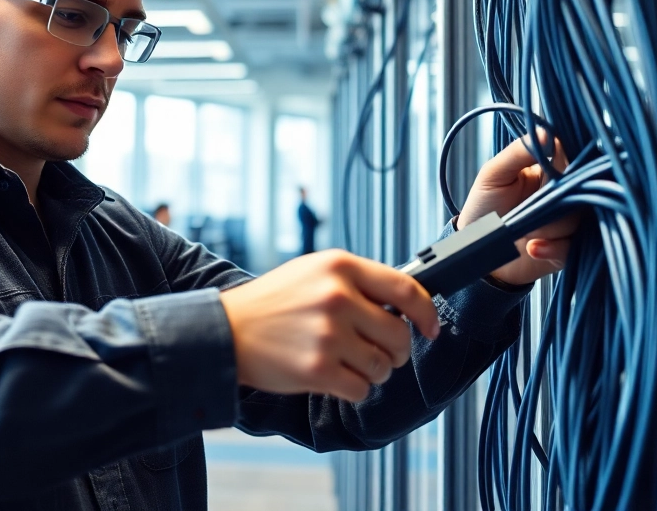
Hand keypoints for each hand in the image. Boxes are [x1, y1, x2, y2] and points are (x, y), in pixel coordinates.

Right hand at [218, 251, 440, 401]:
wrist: (226, 330)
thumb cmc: (272, 303)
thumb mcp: (314, 272)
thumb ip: (357, 282)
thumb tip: (406, 306)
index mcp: (340, 266)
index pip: (406, 289)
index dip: (426, 313)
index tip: (430, 328)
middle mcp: (337, 297)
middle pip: (399, 335)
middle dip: (394, 350)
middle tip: (376, 350)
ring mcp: (328, 334)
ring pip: (383, 366)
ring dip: (372, 371)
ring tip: (346, 361)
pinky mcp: (318, 369)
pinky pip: (363, 389)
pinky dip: (354, 389)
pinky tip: (333, 377)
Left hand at [457, 134, 577, 285]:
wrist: (476, 249)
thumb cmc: (484, 205)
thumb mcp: (494, 174)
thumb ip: (518, 152)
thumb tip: (547, 132)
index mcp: (550, 171)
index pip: (572, 158)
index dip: (568, 163)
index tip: (553, 172)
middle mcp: (564, 194)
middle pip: (579, 190)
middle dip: (552, 202)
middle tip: (528, 207)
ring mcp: (567, 222)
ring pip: (574, 219)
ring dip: (545, 227)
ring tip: (522, 230)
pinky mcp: (566, 248)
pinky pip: (570, 246)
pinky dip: (550, 248)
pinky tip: (531, 247)